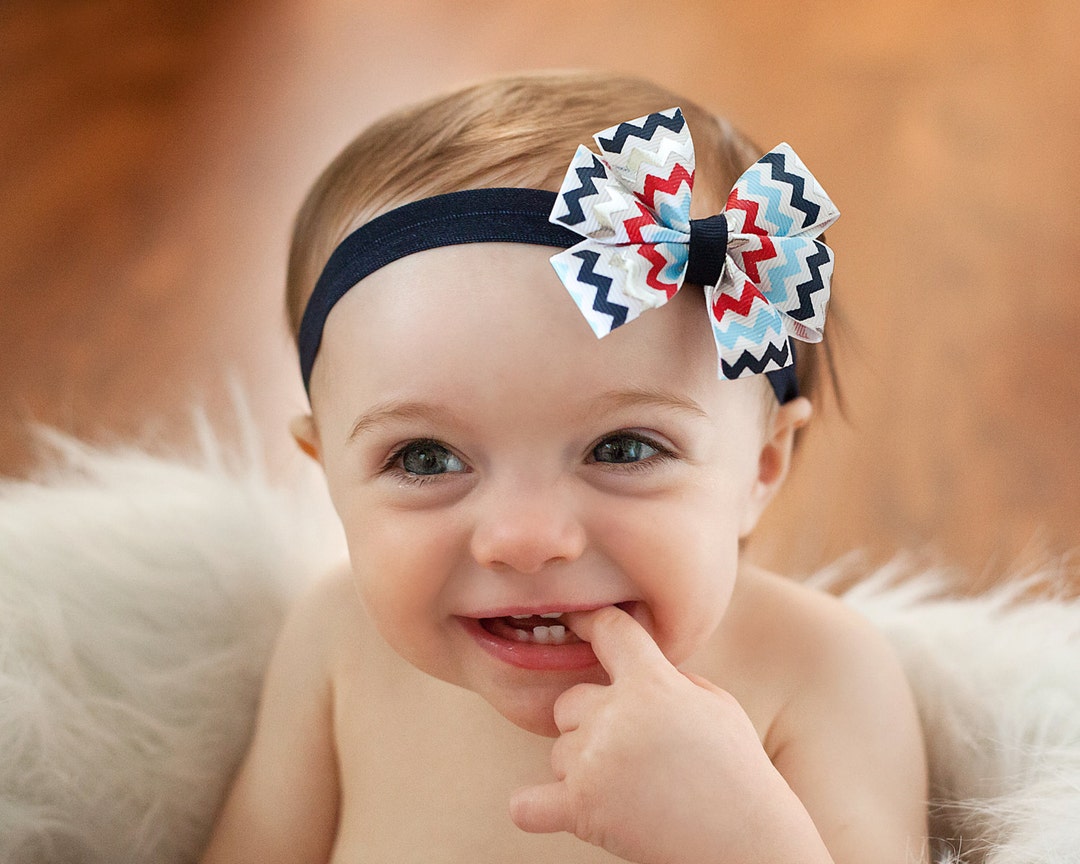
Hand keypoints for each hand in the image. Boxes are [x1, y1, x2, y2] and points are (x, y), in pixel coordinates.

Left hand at [509, 606, 829, 863]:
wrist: (749, 842)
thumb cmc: (737, 771)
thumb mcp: (716, 704)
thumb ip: (669, 680)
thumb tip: (633, 671)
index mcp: (653, 682)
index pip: (609, 631)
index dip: (589, 621)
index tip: (573, 619)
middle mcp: (617, 714)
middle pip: (568, 703)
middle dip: (590, 724)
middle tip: (631, 753)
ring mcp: (595, 761)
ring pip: (558, 752)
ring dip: (582, 768)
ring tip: (629, 789)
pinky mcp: (582, 808)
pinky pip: (527, 804)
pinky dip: (535, 807)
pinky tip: (546, 806)